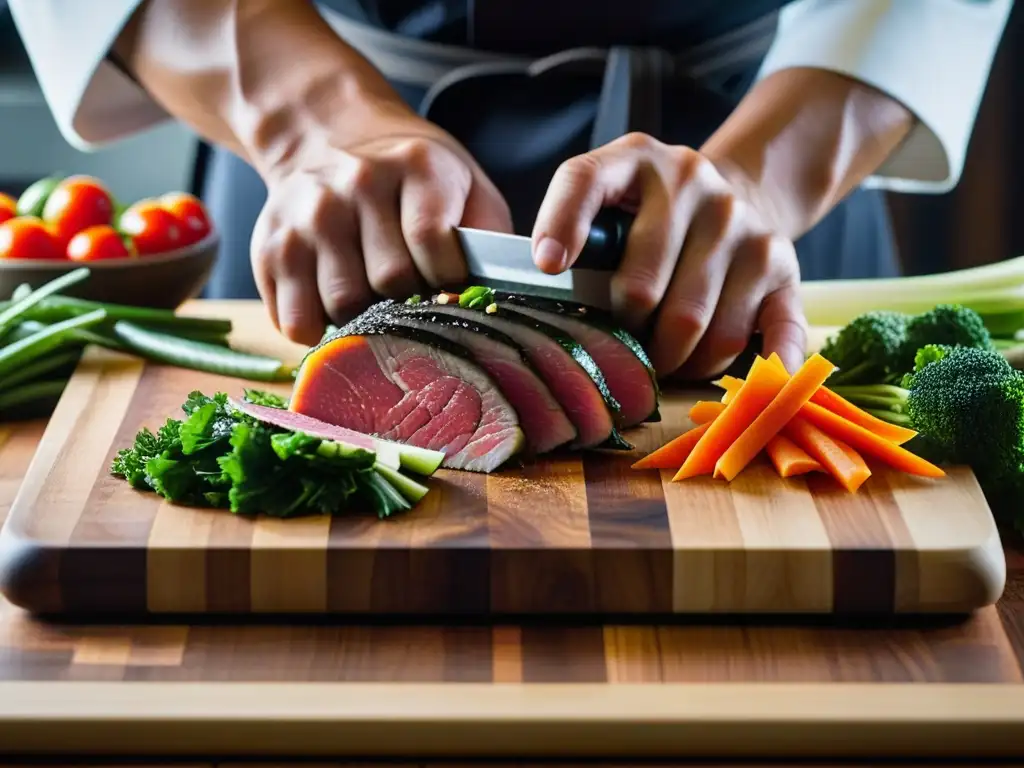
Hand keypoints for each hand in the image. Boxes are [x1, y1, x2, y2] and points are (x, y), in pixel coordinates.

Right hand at [251, 102, 512, 344]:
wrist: (333, 137)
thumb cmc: (417, 181)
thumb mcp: (469, 190)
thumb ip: (490, 243)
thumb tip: (491, 306)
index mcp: (417, 167)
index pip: (433, 245)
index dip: (445, 278)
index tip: (445, 280)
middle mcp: (355, 184)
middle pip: (387, 282)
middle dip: (407, 302)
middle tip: (410, 295)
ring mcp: (306, 214)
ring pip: (340, 306)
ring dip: (363, 319)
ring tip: (373, 300)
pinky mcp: (269, 245)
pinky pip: (294, 318)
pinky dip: (318, 328)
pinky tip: (334, 305)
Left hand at [530, 132, 807, 377]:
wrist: (735, 195)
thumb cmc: (651, 219)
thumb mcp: (609, 202)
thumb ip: (578, 234)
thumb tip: (548, 282)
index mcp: (635, 161)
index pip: (585, 181)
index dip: (562, 224)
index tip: (547, 265)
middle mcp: (692, 183)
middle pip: (643, 289)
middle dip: (625, 337)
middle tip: (623, 354)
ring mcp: (743, 225)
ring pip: (699, 326)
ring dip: (674, 362)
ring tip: (665, 362)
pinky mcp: (784, 264)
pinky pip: (777, 327)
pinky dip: (766, 364)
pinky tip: (750, 385)